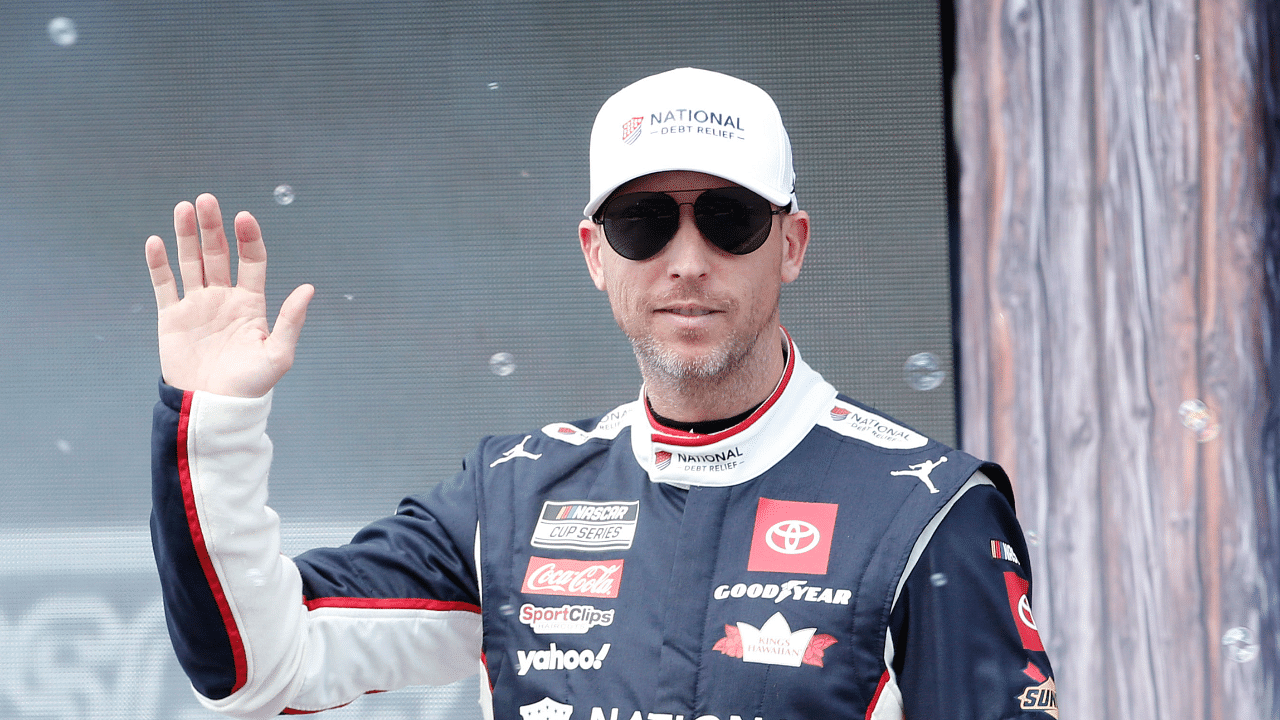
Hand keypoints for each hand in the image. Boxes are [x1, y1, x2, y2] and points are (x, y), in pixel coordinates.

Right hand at [145, 193, 313, 397]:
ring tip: (185, 207)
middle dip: (212, 227)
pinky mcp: (172, 317)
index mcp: (251, 303)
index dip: (248, 238)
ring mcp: (197, 305)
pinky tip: (157, 241)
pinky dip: (159, 264)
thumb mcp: (278, 354)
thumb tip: (309, 289)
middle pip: (218, 253)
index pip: (251, 261)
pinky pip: (165, 284)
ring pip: (191, 262)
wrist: (214, 406)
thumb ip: (291, 321)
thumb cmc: (251, 384)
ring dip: (186, 235)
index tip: (244, 217)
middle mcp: (224, 298)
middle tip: (207, 199)